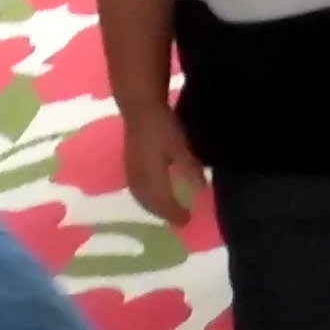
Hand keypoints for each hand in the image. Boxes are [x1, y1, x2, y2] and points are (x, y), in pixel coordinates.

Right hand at [123, 111, 206, 230]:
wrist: (139, 108)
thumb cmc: (162, 126)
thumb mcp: (180, 147)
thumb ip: (190, 168)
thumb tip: (201, 188)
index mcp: (152, 177)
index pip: (164, 202)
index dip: (174, 213)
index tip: (187, 221)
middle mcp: (139, 178)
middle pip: (150, 203)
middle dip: (163, 213)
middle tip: (177, 220)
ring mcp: (131, 171)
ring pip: (141, 196)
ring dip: (152, 207)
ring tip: (165, 211)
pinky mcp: (128, 163)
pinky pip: (136, 189)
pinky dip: (145, 197)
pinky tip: (152, 194)